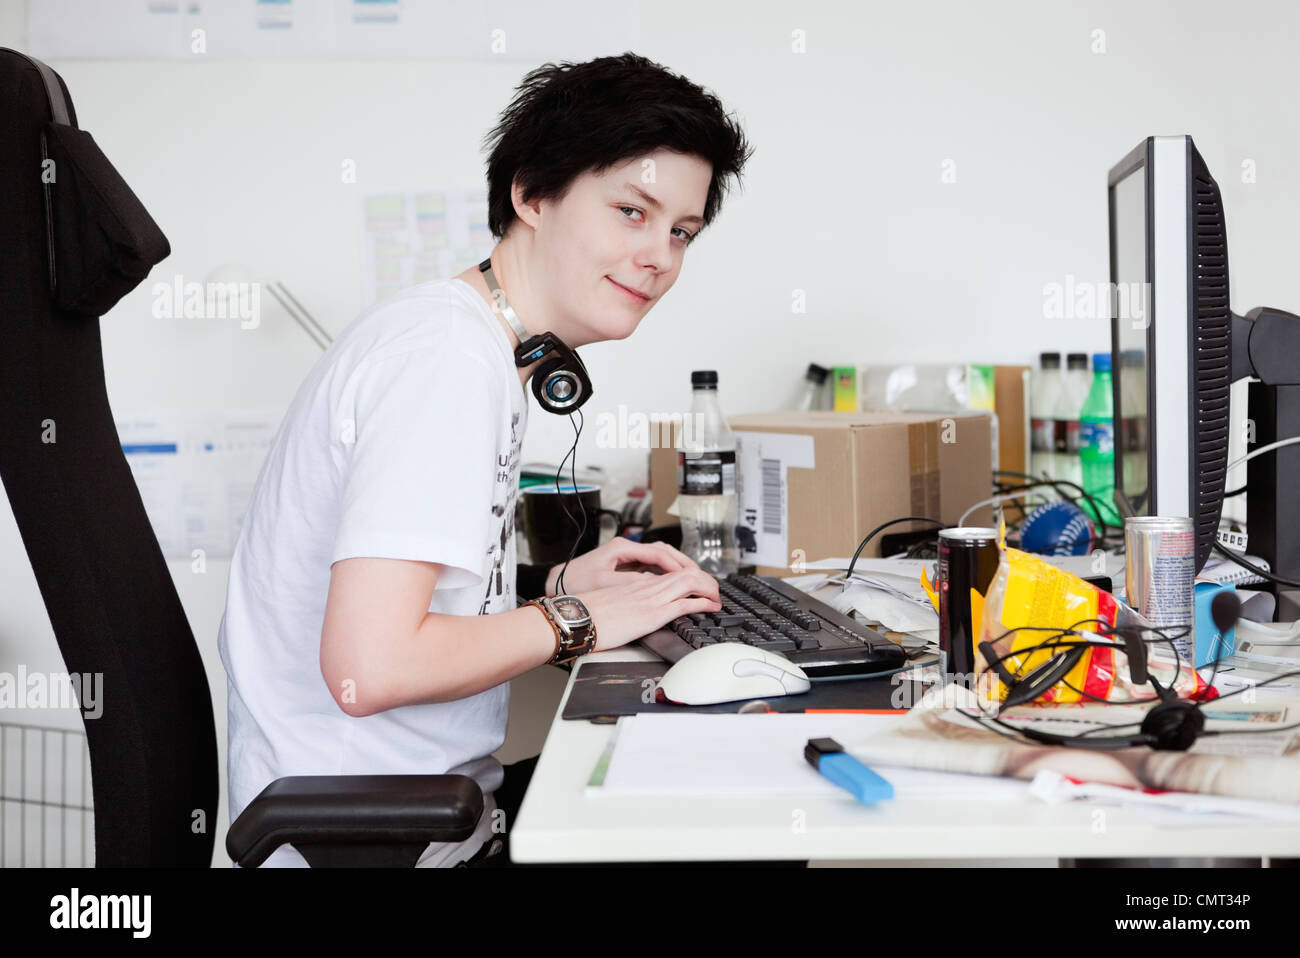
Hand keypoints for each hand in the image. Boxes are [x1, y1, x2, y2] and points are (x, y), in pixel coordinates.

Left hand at [545, 536, 702, 595]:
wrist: (556, 583)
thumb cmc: (575, 583)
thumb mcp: (605, 584)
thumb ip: (632, 583)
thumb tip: (655, 585)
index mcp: (622, 548)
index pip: (660, 554)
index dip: (679, 567)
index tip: (694, 577)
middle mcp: (626, 548)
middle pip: (664, 552)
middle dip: (684, 565)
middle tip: (702, 578)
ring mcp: (626, 556)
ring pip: (660, 558)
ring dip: (677, 568)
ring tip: (693, 580)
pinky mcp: (624, 565)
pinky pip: (652, 566)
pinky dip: (666, 573)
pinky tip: (674, 583)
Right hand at [573, 568, 722, 652]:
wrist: (575, 618)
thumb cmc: (586, 615)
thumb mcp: (609, 604)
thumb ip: (624, 603)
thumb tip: (632, 612)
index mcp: (635, 583)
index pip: (669, 572)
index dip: (689, 576)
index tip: (698, 585)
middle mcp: (646, 586)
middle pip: (685, 572)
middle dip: (705, 580)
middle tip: (714, 590)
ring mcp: (651, 598)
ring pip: (690, 581)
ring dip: (709, 588)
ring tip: (717, 597)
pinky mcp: (653, 613)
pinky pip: (685, 602)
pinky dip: (703, 602)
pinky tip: (712, 606)